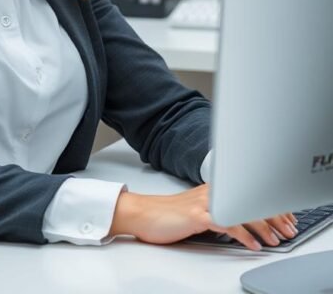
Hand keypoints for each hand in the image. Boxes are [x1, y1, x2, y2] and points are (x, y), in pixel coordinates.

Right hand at [109, 184, 296, 250]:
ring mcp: (205, 202)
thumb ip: (219, 210)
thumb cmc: (169, 214)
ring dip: (264, 227)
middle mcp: (212, 191)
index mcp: (214, 188)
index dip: (271, 205)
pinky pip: (227, 224)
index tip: (286, 218)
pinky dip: (244, 235)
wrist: (143, 213)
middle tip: (289, 229)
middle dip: (274, 215)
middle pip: (250, 198)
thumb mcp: (199, 210)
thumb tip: (242, 220)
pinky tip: (253, 244)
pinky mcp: (198, 216)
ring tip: (277, 239)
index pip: (248, 191)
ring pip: (242, 210)